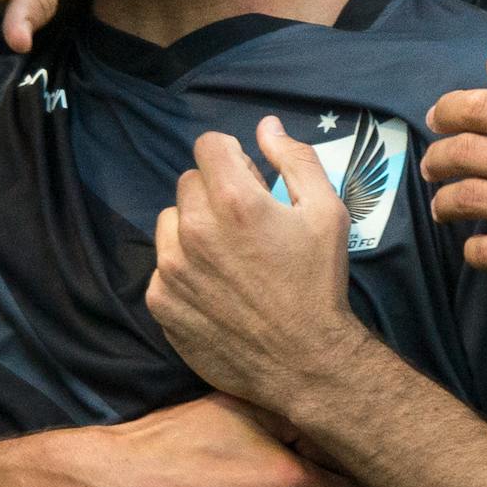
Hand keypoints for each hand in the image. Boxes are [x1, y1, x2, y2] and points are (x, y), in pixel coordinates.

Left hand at [148, 119, 362, 414]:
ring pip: (171, 221)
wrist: (303, 361)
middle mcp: (193, 228)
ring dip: (193, 227)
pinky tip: (215, 287)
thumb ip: (295, 159)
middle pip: (189, 181)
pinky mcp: (160, 300)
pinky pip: (163, 264)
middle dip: (215, 191)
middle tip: (245, 223)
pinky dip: (184, 268)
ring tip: (227, 256)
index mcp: (233, 200)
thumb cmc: (319, 282)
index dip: (232, 157)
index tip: (250, 180)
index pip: (208, 145)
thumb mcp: (326, 212)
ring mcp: (171, 267)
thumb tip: (265, 126)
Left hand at [423, 52, 486, 303]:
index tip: (438, 118)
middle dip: (438, 158)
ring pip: (470, 200)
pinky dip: (473, 249)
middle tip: (433, 165)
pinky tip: (476, 246)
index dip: (449, 110)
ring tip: (444, 206)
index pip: (485, 108)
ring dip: (445, 202)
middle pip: (468, 153)